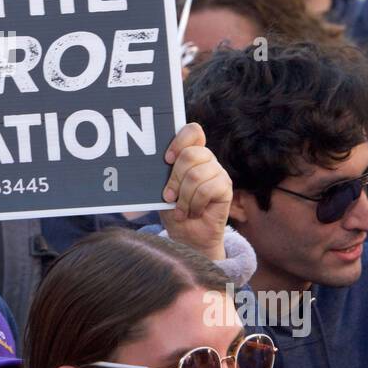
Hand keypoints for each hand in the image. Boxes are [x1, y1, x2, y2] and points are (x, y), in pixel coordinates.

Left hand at [158, 122, 230, 261]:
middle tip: (169, 196)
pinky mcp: (226, 187)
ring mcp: (217, 172)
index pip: (192, 131)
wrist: (188, 235)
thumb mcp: (160, 190)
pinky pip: (207, 189)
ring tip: (181, 209)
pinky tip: (193, 211)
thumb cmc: (173, 209)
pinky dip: (195, 204)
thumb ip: (158, 177)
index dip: (179, 141)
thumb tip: (142, 173)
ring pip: (196, 174)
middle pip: (190, 154)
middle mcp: (206, 159)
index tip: (166, 160)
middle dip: (174, 179)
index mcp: (190, 153)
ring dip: (184, 197)